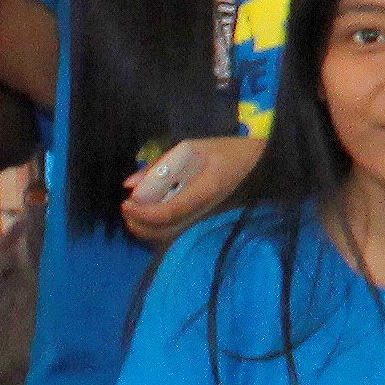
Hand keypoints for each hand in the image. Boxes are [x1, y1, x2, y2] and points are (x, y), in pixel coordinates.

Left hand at [121, 134, 261, 245]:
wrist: (259, 165)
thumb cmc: (227, 151)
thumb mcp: (193, 147)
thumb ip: (160, 165)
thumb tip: (130, 183)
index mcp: (204, 191)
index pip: (168, 212)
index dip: (142, 212)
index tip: (126, 202)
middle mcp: (204, 211)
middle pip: (165, 232)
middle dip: (140, 225)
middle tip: (127, 208)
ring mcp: (204, 218)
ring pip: (169, 237)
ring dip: (145, 230)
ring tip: (133, 213)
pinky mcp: (202, 220)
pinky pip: (174, 232)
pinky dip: (155, 229)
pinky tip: (148, 215)